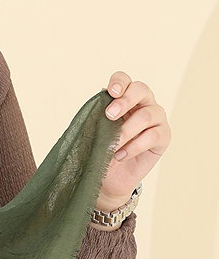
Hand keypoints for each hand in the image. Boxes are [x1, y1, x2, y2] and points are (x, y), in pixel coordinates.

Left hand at [97, 71, 171, 209]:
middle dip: (125, 100)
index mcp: (124, 97)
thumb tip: (99, 98)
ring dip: (126, 131)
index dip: (119, 82)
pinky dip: (134, 147)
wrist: (108, 178)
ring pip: (147, 115)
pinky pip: (153, 136)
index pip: (125, 80)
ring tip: (111, 145)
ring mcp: (156, 119)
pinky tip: (120, 155)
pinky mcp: (164, 137)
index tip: (110, 92)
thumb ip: (97, 115)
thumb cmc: (100, 150)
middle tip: (109, 115)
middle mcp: (143, 103)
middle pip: (141, 89)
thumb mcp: (94, 132)